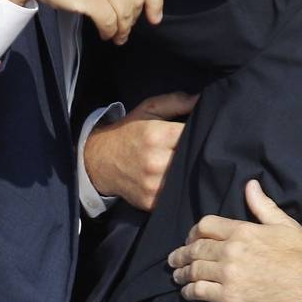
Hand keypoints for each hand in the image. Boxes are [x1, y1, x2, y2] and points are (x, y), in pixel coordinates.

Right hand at [0, 0, 163, 44]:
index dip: (155, 2)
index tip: (154, 18)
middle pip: (137, 0)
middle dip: (133, 19)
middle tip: (125, 30)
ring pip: (125, 14)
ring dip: (122, 29)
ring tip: (116, 36)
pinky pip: (109, 22)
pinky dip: (110, 32)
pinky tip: (105, 34)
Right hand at [84, 92, 196, 209]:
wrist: (99, 160)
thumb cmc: (128, 132)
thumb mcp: (148, 110)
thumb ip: (176, 102)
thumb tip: (202, 99)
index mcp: (155, 136)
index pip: (192, 135)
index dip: (199, 133)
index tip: (200, 133)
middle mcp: (154, 162)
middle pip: (191, 158)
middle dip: (194, 153)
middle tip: (192, 149)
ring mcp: (152, 185)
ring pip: (185, 178)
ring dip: (187, 171)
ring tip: (183, 163)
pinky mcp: (150, 202)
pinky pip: (175, 195)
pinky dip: (177, 187)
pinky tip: (173, 178)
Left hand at [171, 181, 301, 301]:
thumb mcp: (286, 226)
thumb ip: (263, 206)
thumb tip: (251, 184)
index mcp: (243, 231)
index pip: (205, 226)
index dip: (193, 232)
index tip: (190, 238)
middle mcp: (231, 251)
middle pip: (195, 248)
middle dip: (181, 253)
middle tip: (174, 259)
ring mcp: (228, 275)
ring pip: (194, 270)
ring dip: (182, 273)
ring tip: (177, 276)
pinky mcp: (229, 298)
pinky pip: (200, 292)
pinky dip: (189, 292)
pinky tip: (187, 293)